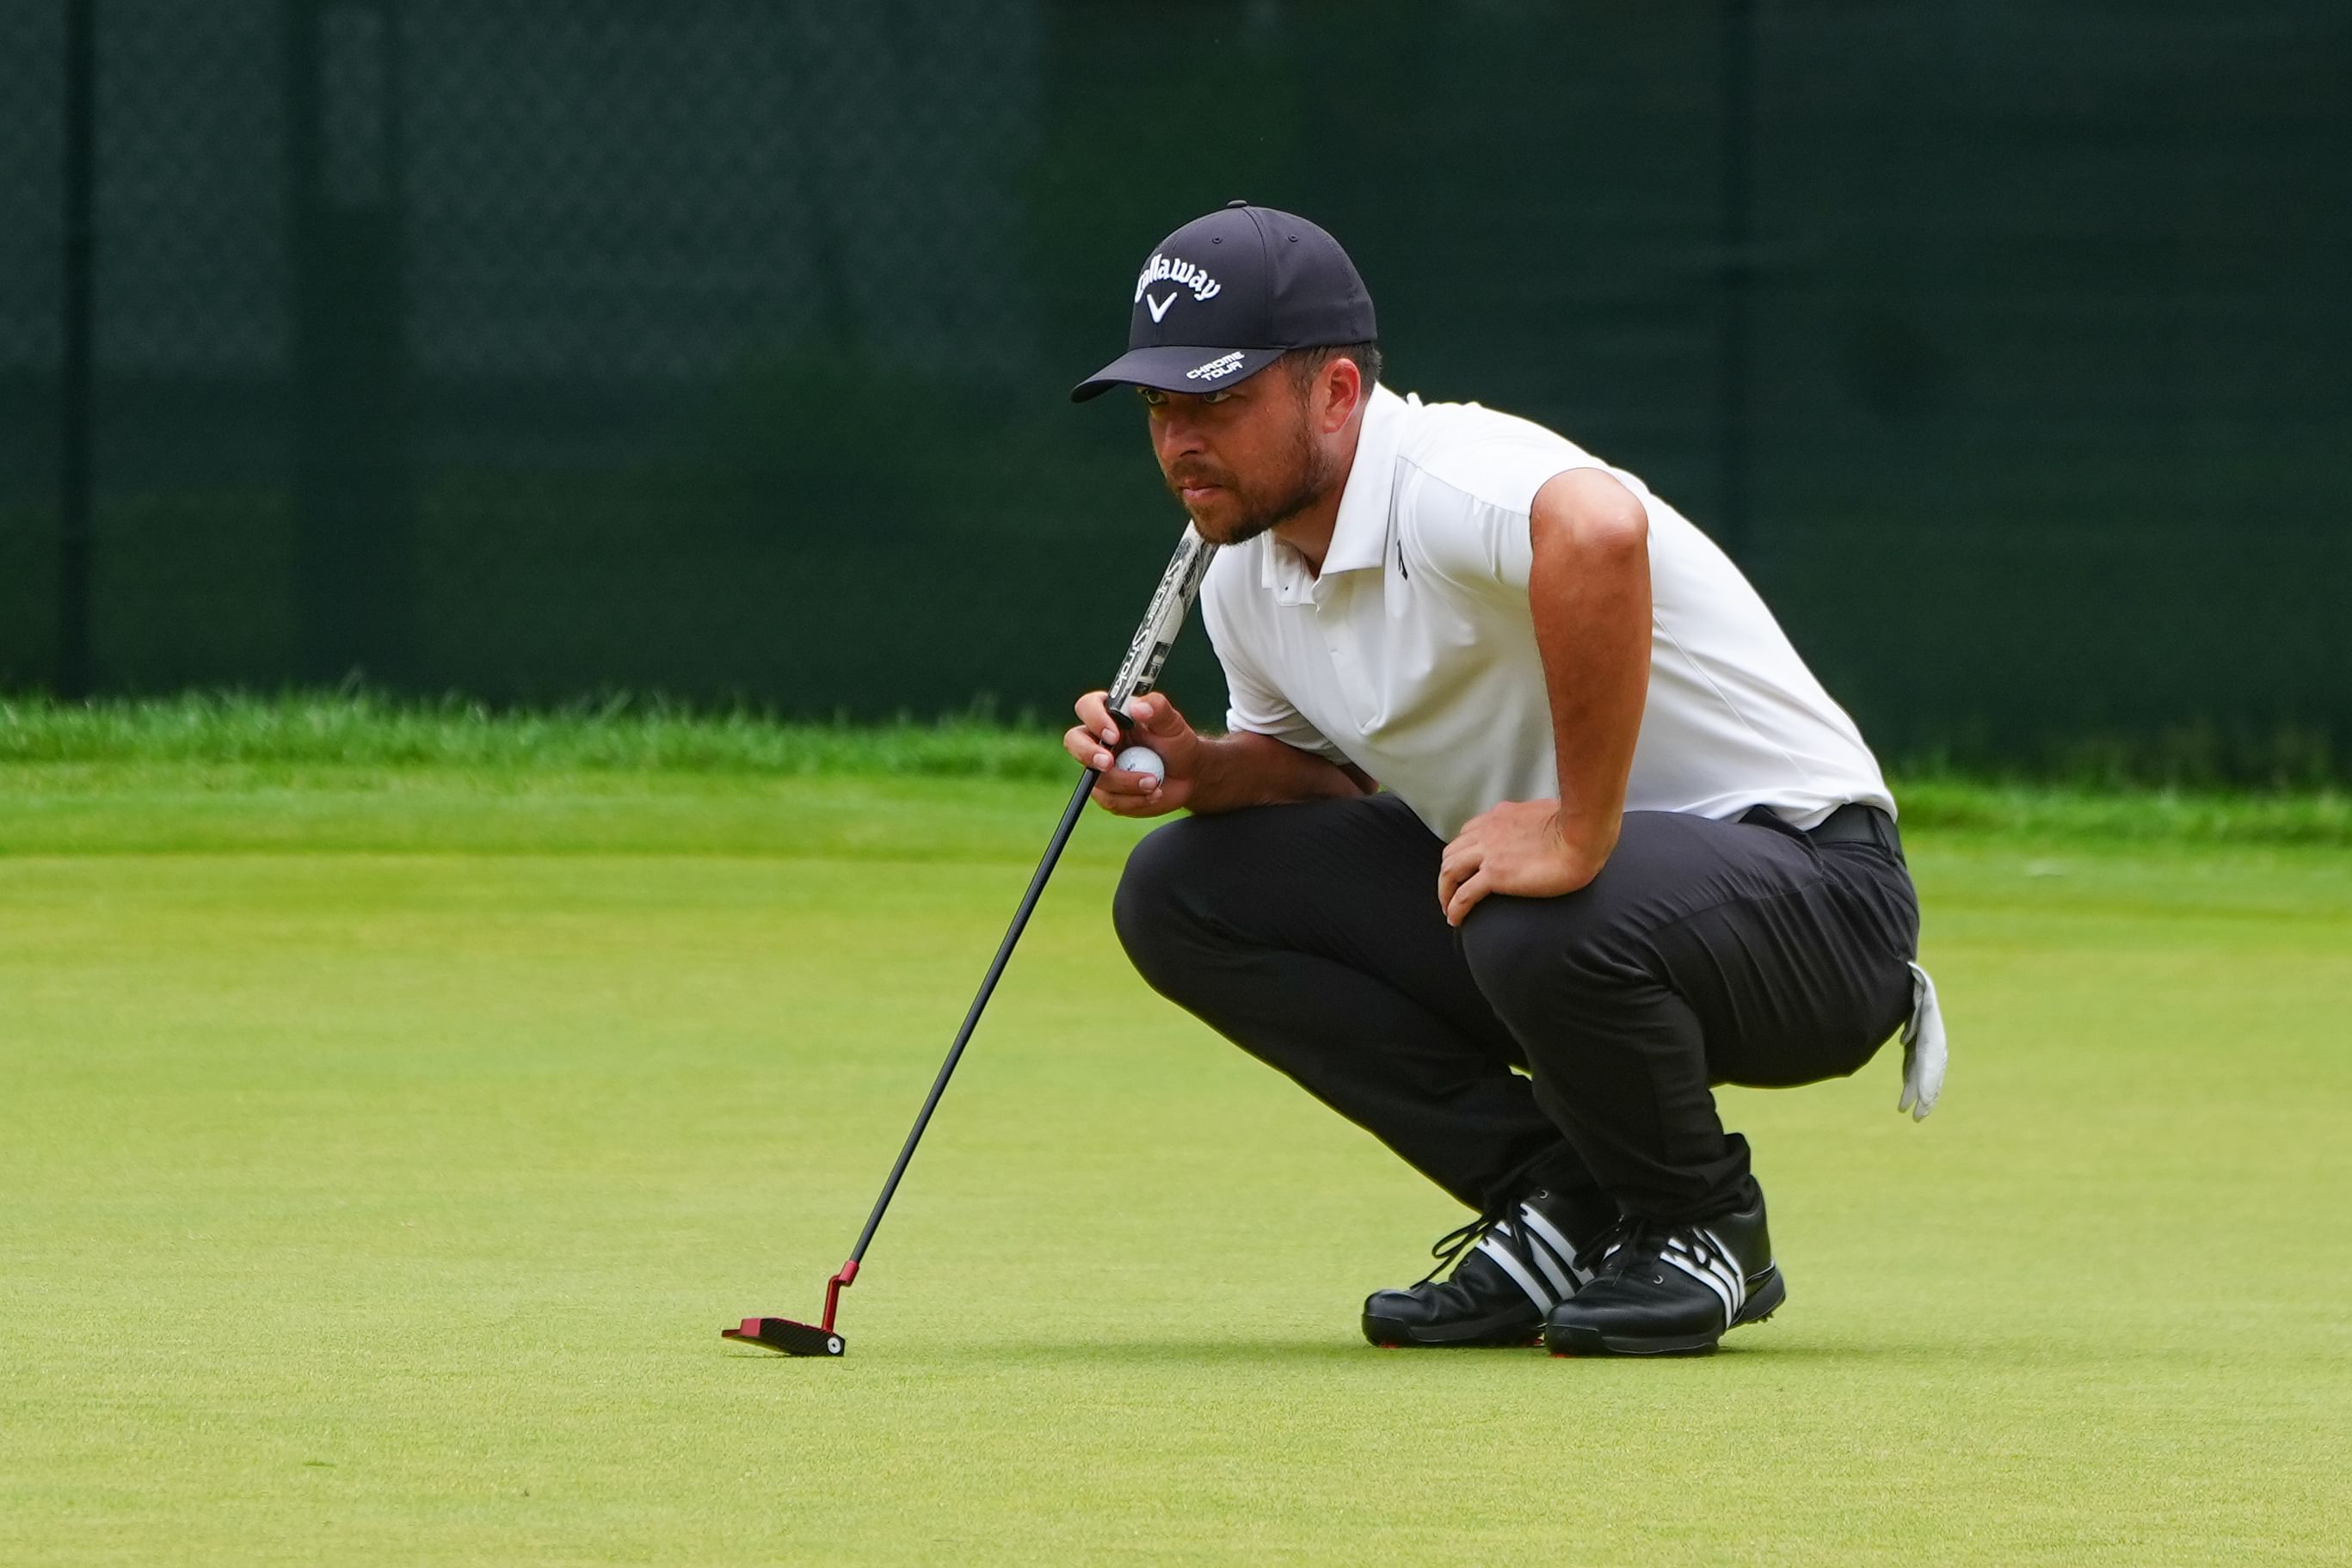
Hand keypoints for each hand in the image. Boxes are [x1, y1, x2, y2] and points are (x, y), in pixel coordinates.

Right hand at [1062, 691, 1201, 817]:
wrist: (1188, 775)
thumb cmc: (1177, 743)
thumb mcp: (1173, 723)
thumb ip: (1159, 709)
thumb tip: (1138, 707)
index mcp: (1110, 715)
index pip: (1088, 707)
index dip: (1095, 719)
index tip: (1115, 735)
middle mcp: (1099, 740)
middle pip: (1073, 741)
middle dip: (1088, 753)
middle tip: (1109, 763)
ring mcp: (1100, 768)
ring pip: (1096, 778)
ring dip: (1126, 783)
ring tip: (1155, 783)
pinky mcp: (1108, 793)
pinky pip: (1111, 801)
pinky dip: (1134, 800)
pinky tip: (1154, 793)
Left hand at [1437, 800, 1601, 925]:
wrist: (1584, 835)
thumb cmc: (1579, 826)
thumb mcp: (1550, 814)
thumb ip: (1538, 822)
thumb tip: (1546, 828)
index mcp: (1501, 816)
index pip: (1469, 833)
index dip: (1462, 852)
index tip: (1465, 868)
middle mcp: (1488, 831)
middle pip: (1452, 852)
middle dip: (1447, 873)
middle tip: (1451, 891)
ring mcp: (1489, 853)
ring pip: (1449, 871)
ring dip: (1445, 892)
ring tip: (1448, 909)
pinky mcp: (1495, 875)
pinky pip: (1464, 895)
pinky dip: (1455, 908)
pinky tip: (1455, 920)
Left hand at [1897, 961, 1947, 1119]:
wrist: (1914, 984)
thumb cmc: (1913, 984)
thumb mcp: (1918, 982)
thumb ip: (1919, 979)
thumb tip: (1914, 969)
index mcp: (1931, 1030)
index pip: (1931, 1060)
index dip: (1928, 1080)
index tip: (1923, 1100)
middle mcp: (1933, 1042)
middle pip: (1931, 1074)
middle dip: (1927, 1095)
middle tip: (1918, 1117)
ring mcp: (1927, 1048)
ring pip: (1924, 1077)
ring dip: (1920, 1097)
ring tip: (1912, 1116)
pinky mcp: (1917, 1051)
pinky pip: (1916, 1073)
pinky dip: (1912, 1089)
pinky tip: (1905, 1104)